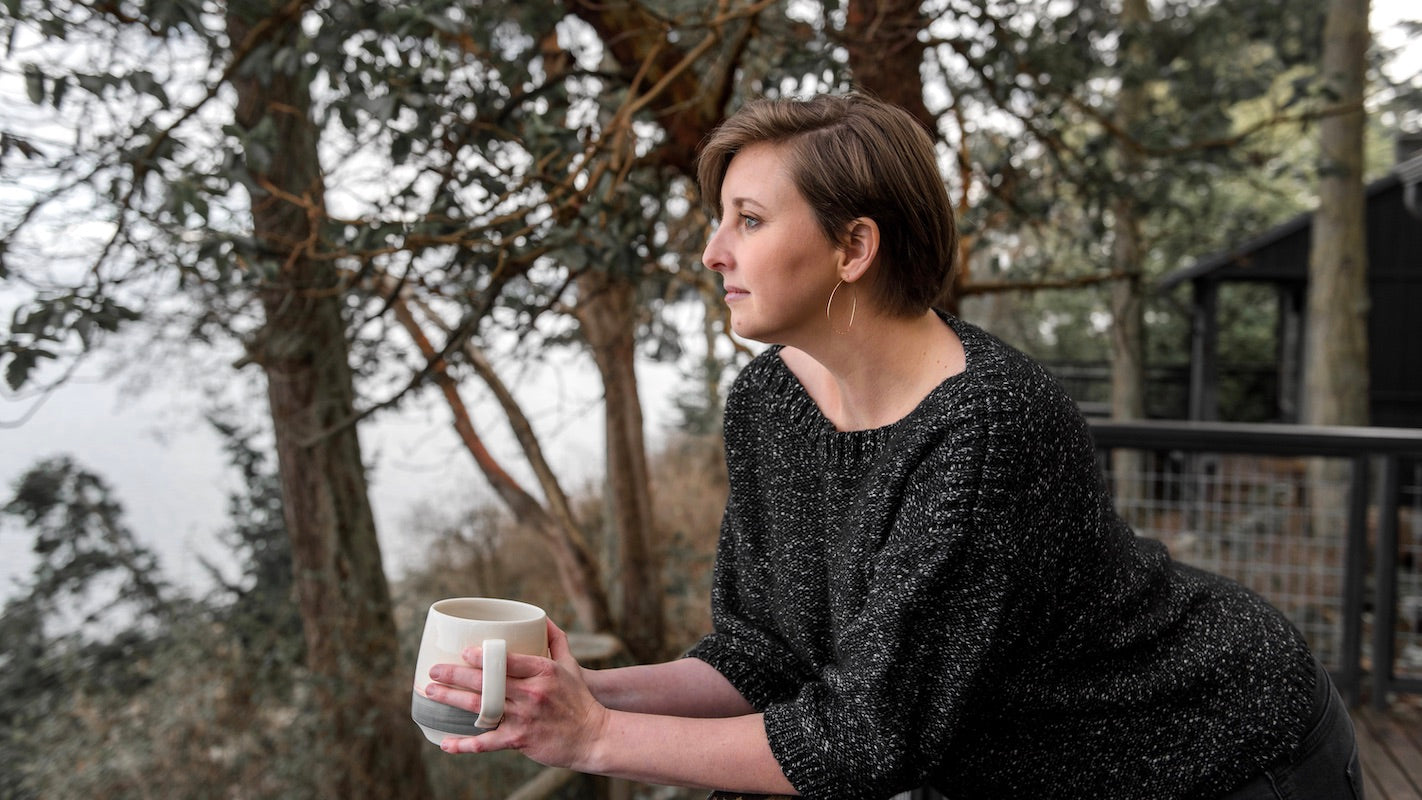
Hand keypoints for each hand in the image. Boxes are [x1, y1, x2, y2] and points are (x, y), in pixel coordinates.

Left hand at [425, 618, 609, 770]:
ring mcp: (524, 717)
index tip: (463, 652)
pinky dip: (465, 745)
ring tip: (431, 691)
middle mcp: (531, 693)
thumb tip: (542, 618)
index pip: (507, 660)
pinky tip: (446, 743)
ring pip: (480, 708)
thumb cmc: (579, 698)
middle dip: (455, 675)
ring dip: (451, 699)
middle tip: (433, 670)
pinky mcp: (520, 740)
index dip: (482, 656)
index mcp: (543, 671)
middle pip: (486, 682)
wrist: (593, 736)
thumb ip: (556, 640)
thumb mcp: (570, 665)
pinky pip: (487, 742)